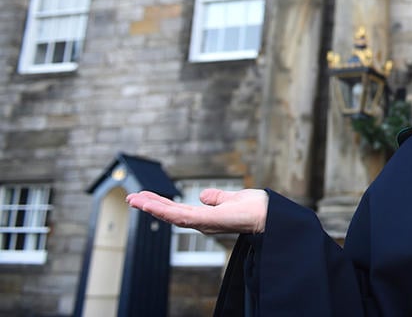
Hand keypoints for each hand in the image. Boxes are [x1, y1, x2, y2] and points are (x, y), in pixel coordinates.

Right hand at [126, 188, 267, 234]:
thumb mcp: (232, 199)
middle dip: (150, 206)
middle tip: (131, 198)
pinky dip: (166, 211)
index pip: (178, 210)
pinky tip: (152, 205)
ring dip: (152, 207)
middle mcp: (203, 222)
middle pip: (171, 214)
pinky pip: (183, 217)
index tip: (143, 197)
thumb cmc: (258, 209)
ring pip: (172, 216)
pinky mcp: (209, 221)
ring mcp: (205, 223)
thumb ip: (217, 198)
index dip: (160, 204)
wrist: (272, 215)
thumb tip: (204, 195)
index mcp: (207, 217)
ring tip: (134, 199)